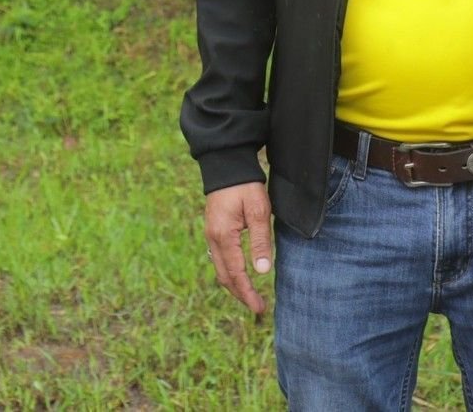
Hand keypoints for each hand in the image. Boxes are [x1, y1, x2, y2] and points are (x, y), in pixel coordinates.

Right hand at [203, 182, 273, 314]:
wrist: (226, 164)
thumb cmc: (246, 187)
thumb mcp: (259, 212)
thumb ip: (260, 241)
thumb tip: (262, 271)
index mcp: (223, 236)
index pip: (235, 273)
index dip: (247, 293)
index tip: (259, 308)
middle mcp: (212, 239)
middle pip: (224, 276)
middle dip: (240, 294)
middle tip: (257, 307)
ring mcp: (210, 234)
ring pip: (220, 268)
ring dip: (234, 284)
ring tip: (249, 295)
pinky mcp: (213, 229)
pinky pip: (219, 258)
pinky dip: (229, 271)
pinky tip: (240, 274)